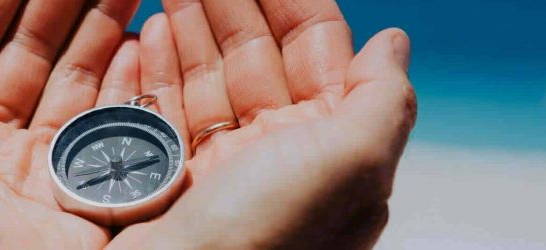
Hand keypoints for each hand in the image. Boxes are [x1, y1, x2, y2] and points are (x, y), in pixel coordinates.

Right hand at [109, 0, 415, 248]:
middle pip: (255, 55)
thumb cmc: (267, 241)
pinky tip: (151, 32)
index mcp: (331, 149)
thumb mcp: (352, 163)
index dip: (292, 3)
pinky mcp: (172, 176)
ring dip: (190, 25)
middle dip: (231, 5)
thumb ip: (382, 98)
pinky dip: (157, 67)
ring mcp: (222, 165)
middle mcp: (279, 155)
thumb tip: (394, 43)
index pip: (316, 52)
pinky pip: (166, 107)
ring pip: (208, 76)